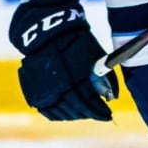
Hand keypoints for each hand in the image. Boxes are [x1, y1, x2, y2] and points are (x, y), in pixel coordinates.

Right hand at [9, 0, 118, 120]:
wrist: (48, 32)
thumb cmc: (77, 41)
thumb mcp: (95, 56)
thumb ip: (106, 78)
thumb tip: (113, 97)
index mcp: (75, 79)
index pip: (90, 105)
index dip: (100, 111)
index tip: (108, 114)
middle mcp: (59, 89)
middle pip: (77, 111)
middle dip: (90, 113)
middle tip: (98, 113)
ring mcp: (45, 92)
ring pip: (62, 113)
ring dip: (76, 115)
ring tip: (85, 112)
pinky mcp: (34, 92)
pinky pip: (48, 111)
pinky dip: (59, 114)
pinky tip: (68, 112)